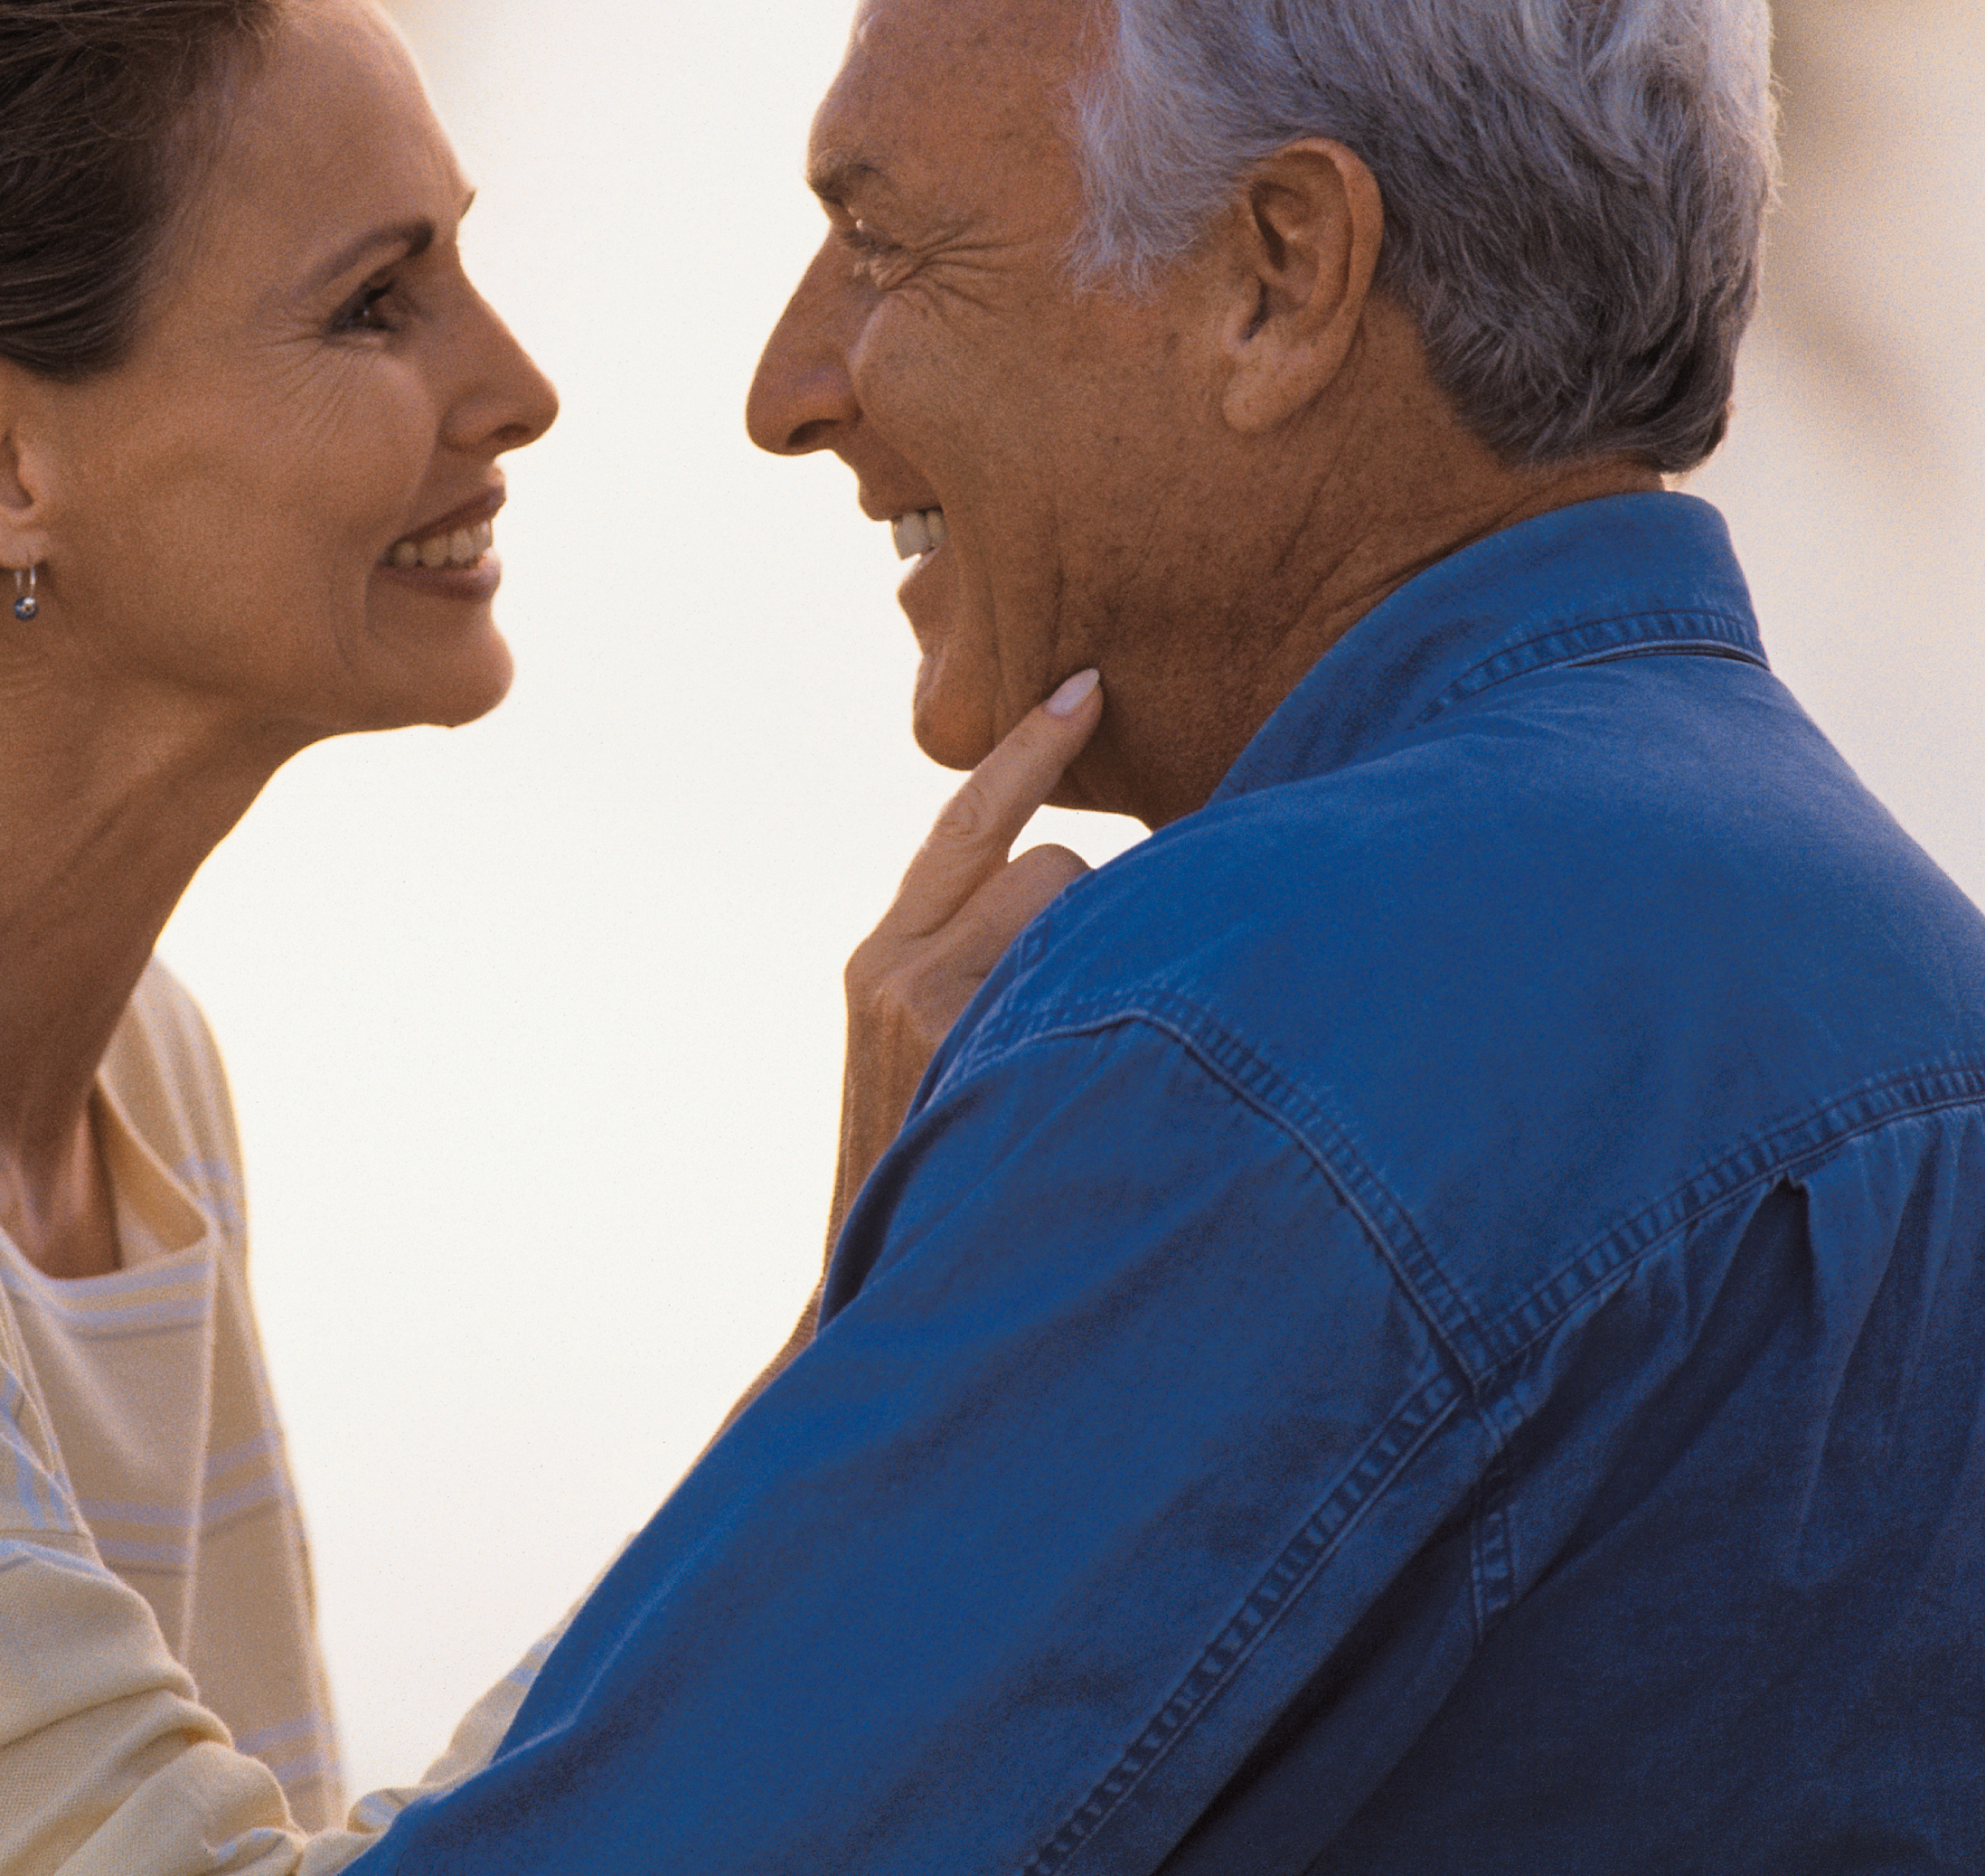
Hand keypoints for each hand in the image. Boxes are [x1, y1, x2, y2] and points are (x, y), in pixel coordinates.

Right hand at [830, 668, 1104, 1252]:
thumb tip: (1073, 904)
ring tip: (1089, 1068)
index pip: (965, 822)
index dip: (1028, 753)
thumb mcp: (925, 1058)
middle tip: (1106, 1004)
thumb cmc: (927, 1174)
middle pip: (1049, 867)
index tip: (1087, 689)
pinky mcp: (970, 1049)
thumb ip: (969, 974)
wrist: (866, 1296)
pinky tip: (1110, 1073)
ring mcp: (933, 1009)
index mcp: (878, 959)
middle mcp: (893, 966)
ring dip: (1111, 971)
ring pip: (1076, 916)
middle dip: (1098, 921)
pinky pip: (1085, 970)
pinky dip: (1118, 1004)